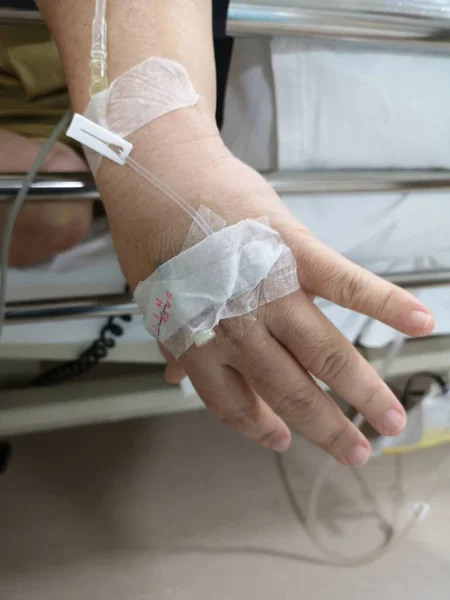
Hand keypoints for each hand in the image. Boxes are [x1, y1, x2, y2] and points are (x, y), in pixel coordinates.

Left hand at [97, 106, 433, 465]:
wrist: (160, 172)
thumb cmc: (153, 235)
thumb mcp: (152, 300)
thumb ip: (173, 343)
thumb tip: (176, 380)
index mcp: (200, 343)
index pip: (234, 405)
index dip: (261, 428)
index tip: (282, 439)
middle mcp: (238, 329)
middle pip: (290, 392)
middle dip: (327, 429)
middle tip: (357, 454)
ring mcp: (271, 291)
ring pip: (326, 354)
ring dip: (364, 392)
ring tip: (392, 421)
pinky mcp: (296, 251)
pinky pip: (348, 284)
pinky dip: (387, 304)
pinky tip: (420, 323)